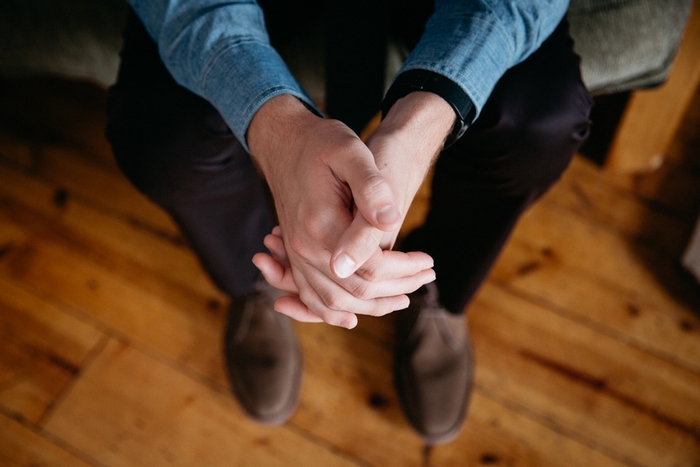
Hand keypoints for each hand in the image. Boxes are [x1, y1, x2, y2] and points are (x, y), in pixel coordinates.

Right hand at [248, 95, 435, 327]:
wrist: (284, 142)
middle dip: (396, 287)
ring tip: (403, 296)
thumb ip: (371, 188)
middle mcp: (304, 247)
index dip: (404, 268)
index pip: (371, 266)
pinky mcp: (295, 256)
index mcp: (321, 224)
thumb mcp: (351, 152)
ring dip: (371, 305)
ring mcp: (296, 255)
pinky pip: (311, 297)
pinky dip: (334, 311)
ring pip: (334, 301)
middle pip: (356, 289)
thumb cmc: (322, 143)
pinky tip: (356, 314)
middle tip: (426, 276)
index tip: (427, 259)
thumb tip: (392, 221)